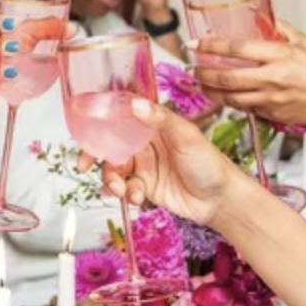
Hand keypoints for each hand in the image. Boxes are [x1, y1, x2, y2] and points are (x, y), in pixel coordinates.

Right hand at [86, 96, 241, 228]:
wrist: (221, 200)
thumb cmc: (210, 163)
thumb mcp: (187, 136)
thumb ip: (161, 119)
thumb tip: (135, 104)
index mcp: (153, 126)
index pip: (121, 118)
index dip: (100, 124)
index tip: (86, 132)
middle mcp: (145, 145)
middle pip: (110, 146)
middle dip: (95, 156)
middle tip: (84, 165)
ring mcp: (144, 167)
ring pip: (114, 170)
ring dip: (111, 179)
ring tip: (120, 189)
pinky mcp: (145, 188)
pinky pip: (125, 189)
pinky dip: (126, 194)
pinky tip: (137, 198)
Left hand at [190, 29, 305, 138]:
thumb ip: (282, 30)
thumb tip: (262, 18)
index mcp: (281, 55)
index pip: (237, 48)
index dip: (211, 45)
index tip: (196, 43)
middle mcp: (273, 78)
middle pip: (226, 76)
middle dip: (203, 72)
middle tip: (193, 68)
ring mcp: (272, 100)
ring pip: (231, 97)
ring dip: (212, 91)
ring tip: (202, 84)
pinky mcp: (275, 116)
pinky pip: (247, 109)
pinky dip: (232, 102)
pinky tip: (225, 96)